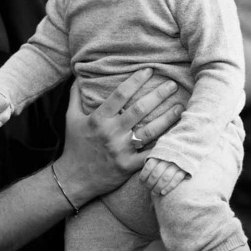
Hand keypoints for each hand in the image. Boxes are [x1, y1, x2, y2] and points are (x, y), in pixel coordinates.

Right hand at [56, 68, 183, 203]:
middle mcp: (111, 133)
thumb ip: (75, 97)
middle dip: (158, 95)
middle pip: (139, 110)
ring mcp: (121, 150)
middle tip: (172, 85)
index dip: (136, 81)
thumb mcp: (71, 119)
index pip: (120, 95)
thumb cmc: (74, 146)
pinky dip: (163, 147)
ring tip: (180, 107)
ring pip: (149, 131)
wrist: (73, 179)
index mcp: (98, 119)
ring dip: (167, 118)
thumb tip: (77, 76)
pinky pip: (150, 155)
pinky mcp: (128, 166)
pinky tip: (177, 137)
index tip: (149, 70)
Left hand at [140, 158, 186, 194]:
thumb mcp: (158, 157)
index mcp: (159, 155)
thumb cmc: (167, 159)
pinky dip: (169, 187)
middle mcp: (167, 159)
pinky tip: (163, 193)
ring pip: (165, 178)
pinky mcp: (185, 170)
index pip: (149, 166)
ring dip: (158, 187)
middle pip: (156, 173)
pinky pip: (176, 180)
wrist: (185, 153)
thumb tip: (141, 180)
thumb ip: (151, 165)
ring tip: (155, 193)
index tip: (141, 182)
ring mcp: (177, 164)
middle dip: (150, 184)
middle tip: (149, 189)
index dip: (144, 175)